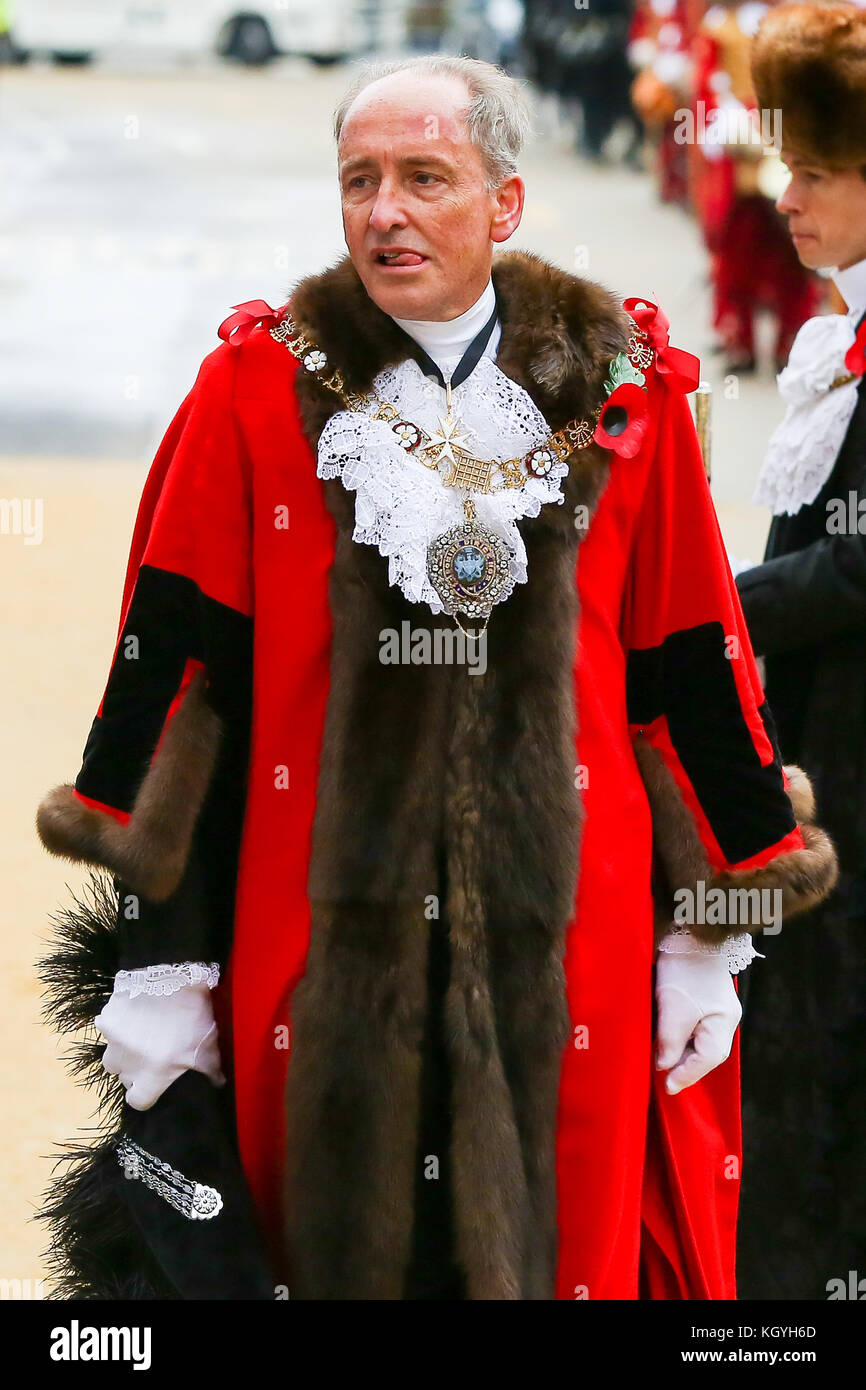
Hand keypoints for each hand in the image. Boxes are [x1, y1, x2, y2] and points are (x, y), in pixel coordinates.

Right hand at [94, 983, 224, 1111]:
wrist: (172, 976)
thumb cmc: (194, 1016)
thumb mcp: (208, 1044)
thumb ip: (212, 1068)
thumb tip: (220, 1083)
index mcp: (152, 1076)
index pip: (138, 1101)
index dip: (145, 1094)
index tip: (152, 1083)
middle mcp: (127, 1064)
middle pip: (124, 1078)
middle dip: (135, 1071)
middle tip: (151, 1054)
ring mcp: (113, 1042)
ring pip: (111, 1057)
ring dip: (122, 1052)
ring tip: (140, 1036)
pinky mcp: (106, 1019)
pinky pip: (107, 1028)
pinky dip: (116, 1024)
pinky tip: (133, 1012)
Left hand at [655, 948, 741, 1094]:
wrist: (691, 931)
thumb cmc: (684, 969)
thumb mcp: (673, 1006)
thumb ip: (670, 1040)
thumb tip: (665, 1066)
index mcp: (723, 1023)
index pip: (707, 1060)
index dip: (686, 1076)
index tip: (666, 1087)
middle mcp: (726, 1020)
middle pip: (708, 1054)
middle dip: (687, 1068)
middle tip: (665, 1080)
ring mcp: (718, 1010)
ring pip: (702, 1042)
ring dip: (684, 1054)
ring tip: (665, 1065)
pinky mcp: (706, 1001)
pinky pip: (698, 1030)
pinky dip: (684, 1040)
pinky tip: (670, 1043)